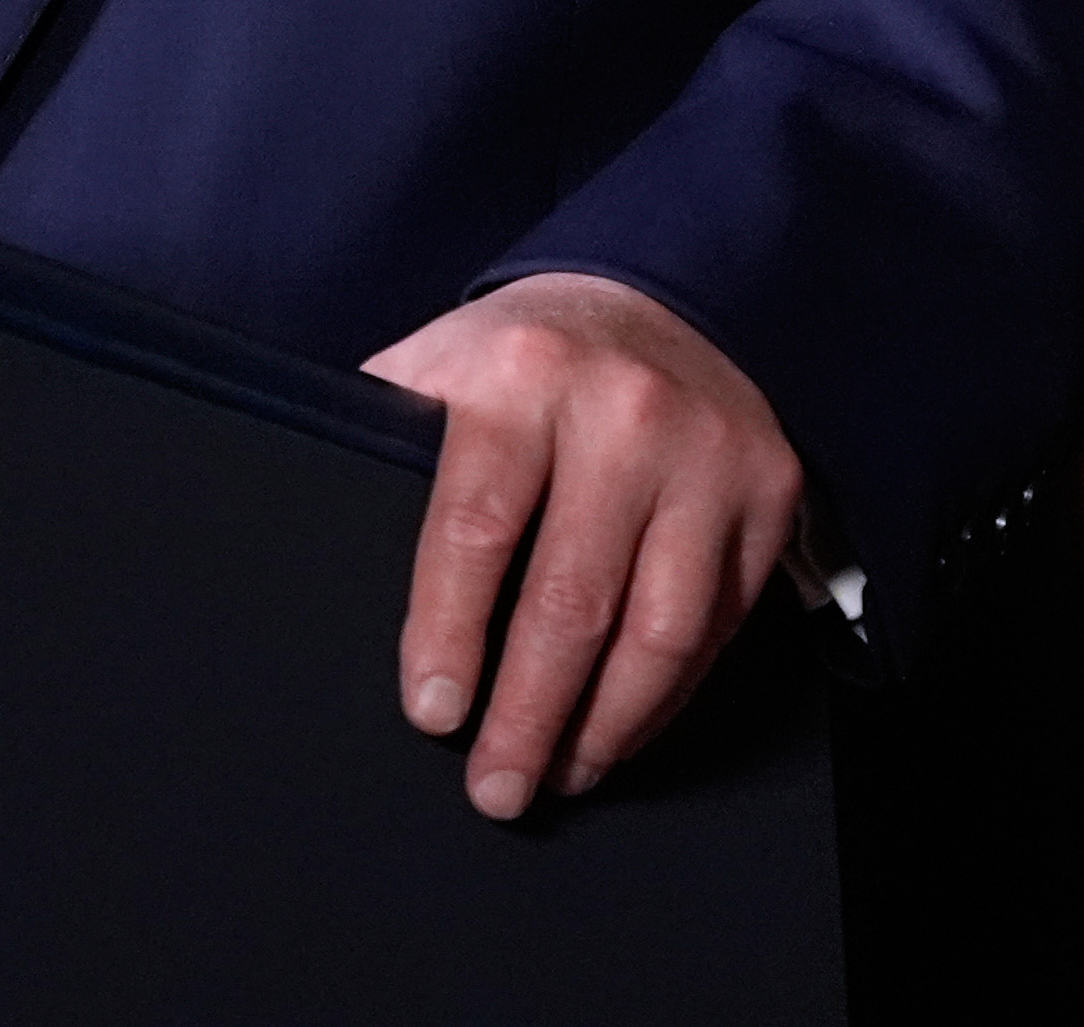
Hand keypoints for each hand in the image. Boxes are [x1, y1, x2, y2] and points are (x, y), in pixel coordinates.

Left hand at [361, 272, 802, 819]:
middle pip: (572, 599)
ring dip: (607, 724)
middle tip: (497, 788)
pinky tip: (621, 727)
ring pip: (662, 630)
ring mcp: (708, 456)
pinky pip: (718, 625)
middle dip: (529, 713)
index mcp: (520, 376)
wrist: (660, 296)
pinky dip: (668, 694)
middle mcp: (623, 413)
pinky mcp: (769, 494)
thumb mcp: (441, 360)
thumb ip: (388, 436)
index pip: (475, 527)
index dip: (449, 633)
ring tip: (562, 775)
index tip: (433, 714)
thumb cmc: (525, 355)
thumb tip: (315, 533)